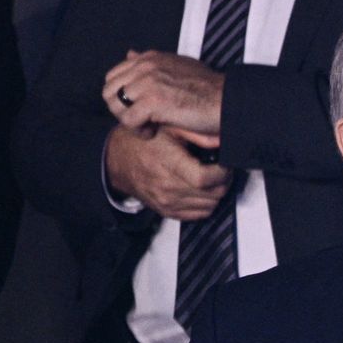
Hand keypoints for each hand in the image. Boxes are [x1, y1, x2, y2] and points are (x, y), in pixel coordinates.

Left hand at [104, 50, 224, 134]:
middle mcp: (146, 66)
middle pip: (109, 91)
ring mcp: (148, 82)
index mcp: (150, 58)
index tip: (141, 108)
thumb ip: (151, 62)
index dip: (122, 97)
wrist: (228, 102)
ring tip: (148, 127)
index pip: (114, 76)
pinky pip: (129, 120)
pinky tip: (155, 131)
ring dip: (129, 121)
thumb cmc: (209, 90)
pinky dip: (139, 131)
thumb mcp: (177, 66)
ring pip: (115, 105)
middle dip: (121, 109)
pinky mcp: (153, 102)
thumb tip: (129, 53)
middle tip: (141, 120)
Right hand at [105, 123, 230, 221]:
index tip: (225, 164)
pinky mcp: (167, 211)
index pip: (205, 179)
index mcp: (169, 165)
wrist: (117, 161)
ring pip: (209, 206)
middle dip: (223, 182)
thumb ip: (196, 133)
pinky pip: (198, 215)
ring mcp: (167, 203)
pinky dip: (206, 204)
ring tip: (213, 179)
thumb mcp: (168, 128)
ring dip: (216, 193)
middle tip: (222, 170)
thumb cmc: (143, 141)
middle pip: (212, 194)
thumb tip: (221, 139)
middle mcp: (167, 188)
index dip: (222, 172)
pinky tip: (203, 190)